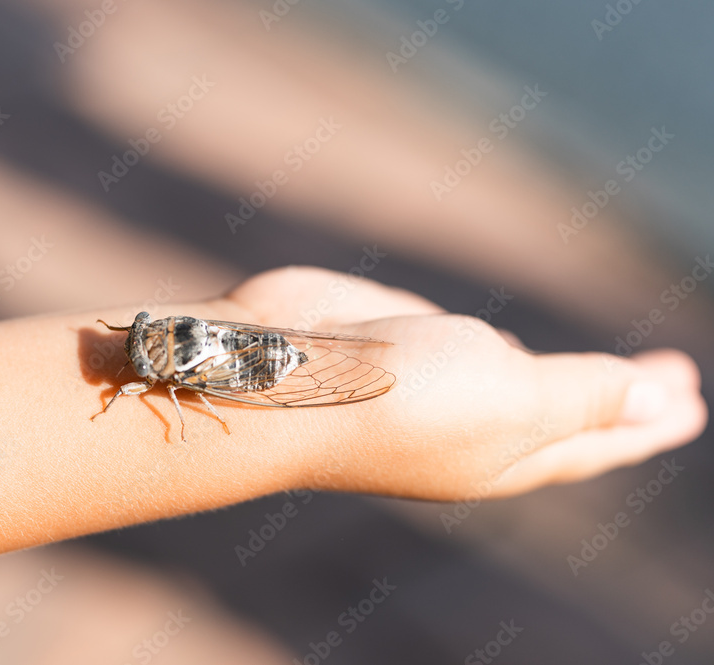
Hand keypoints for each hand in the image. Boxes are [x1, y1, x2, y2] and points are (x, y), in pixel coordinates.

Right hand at [203, 266, 705, 499]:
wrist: (282, 372)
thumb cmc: (401, 395)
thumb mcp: (515, 397)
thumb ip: (588, 396)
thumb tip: (660, 405)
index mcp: (510, 452)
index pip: (600, 439)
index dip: (651, 423)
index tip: (697, 404)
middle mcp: (474, 422)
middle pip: (567, 411)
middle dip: (623, 398)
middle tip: (676, 380)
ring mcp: (432, 380)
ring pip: (515, 376)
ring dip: (563, 374)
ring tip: (601, 371)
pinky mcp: (398, 337)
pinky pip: (464, 337)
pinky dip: (498, 341)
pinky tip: (505, 341)